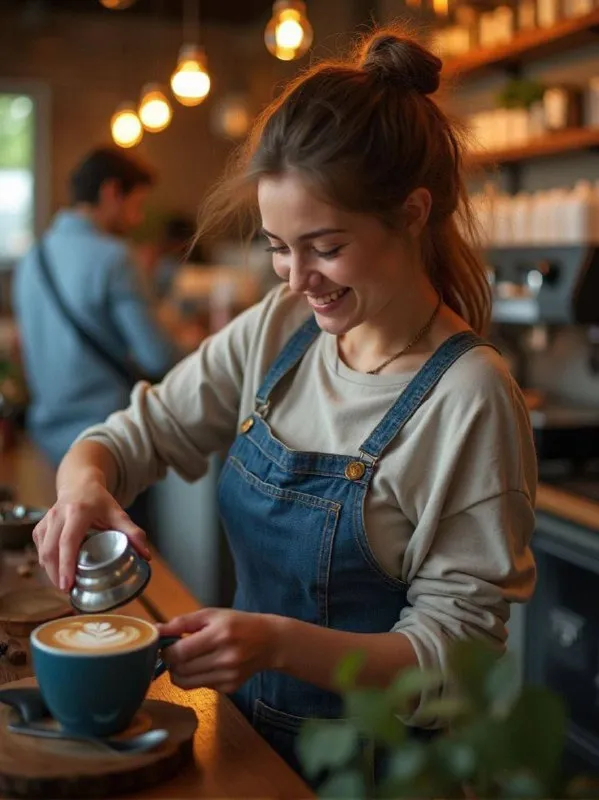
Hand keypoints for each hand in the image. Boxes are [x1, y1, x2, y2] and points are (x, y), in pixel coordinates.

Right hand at [33, 481, 148, 591]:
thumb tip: (146, 555)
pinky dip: (47, 564)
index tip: (67, 585)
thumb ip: (132, 532)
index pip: (68, 541)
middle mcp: (58, 516)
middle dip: (56, 575)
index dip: (66, 565)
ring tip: (65, 586)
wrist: (79, 484)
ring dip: (51, 572)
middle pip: (50, 550)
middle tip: (68, 592)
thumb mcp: (117, 512)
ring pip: (42, 553)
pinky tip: (58, 572)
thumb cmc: (99, 500)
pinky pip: (39, 550)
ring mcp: (46, 521)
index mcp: (77, 512)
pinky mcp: (40, 528)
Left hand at [158, 609, 280, 693]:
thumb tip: (156, 630)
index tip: (165, 646)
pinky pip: (200, 687)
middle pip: (180, 670)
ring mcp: (228, 676)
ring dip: (179, 673)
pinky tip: (206, 666)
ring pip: (186, 683)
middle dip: (170, 663)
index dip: (165, 652)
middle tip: (174, 653)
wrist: (269, 641)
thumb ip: (182, 622)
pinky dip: (196, 678)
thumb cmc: (238, 623)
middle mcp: (224, 658)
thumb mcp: (212, 615)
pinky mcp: (229, 688)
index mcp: (219, 635)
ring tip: (186, 660)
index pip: (180, 653)